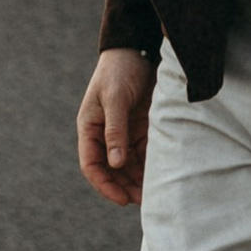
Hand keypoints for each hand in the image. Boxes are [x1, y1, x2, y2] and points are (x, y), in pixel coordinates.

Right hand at [78, 48, 156, 205]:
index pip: (91, 164)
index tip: (121, 199)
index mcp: (89, 127)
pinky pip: (143, 155)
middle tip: (142, 201)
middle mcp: (104, 134)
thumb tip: (116, 164)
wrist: (139, 49)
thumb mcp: (115, 98)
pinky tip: (161, 175)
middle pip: (110, 170)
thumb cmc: (120, 70)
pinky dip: (149, 167)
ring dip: (137, 180)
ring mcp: (123, 133)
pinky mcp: (140, 129)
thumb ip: (115, 130)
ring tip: (153, 194)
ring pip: (127, 166)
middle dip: (123, 187)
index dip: (104, 184)